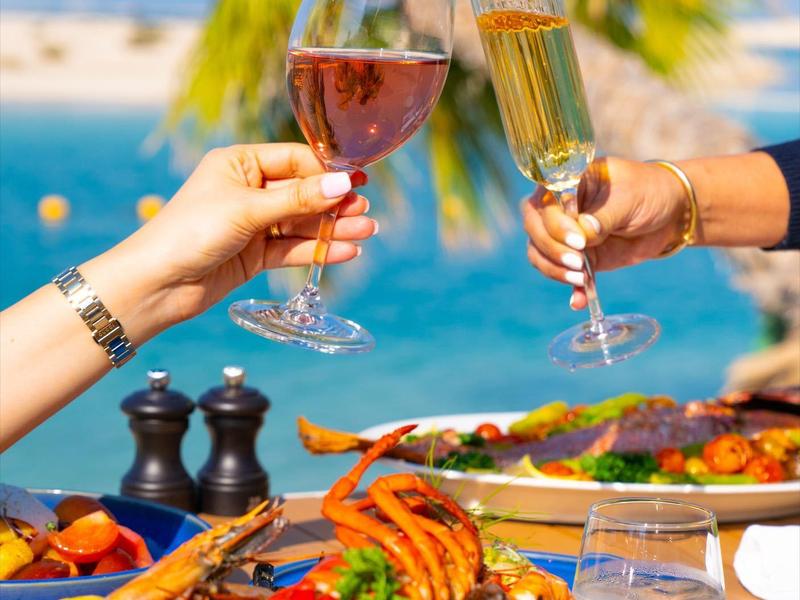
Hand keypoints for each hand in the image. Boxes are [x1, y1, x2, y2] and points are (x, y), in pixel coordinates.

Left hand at [84, 143, 376, 338]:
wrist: (158, 284)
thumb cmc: (191, 232)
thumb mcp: (248, 209)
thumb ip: (298, 199)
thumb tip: (344, 184)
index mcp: (240, 163)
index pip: (294, 161)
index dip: (326, 172)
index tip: (357, 181)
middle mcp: (249, 190)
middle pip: (303, 193)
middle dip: (334, 203)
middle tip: (365, 210)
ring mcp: (254, 224)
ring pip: (303, 224)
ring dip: (333, 229)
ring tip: (367, 231)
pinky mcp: (256, 255)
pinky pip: (294, 248)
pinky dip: (319, 250)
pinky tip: (346, 251)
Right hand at [521, 157, 686, 309]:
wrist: (670, 213)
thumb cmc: (649, 191)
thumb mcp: (630, 198)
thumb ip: (604, 215)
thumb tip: (583, 232)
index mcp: (568, 182)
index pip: (545, 203)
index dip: (555, 224)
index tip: (578, 240)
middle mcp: (559, 207)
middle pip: (535, 229)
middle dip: (552, 249)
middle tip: (578, 262)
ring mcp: (565, 233)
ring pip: (539, 253)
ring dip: (555, 270)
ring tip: (582, 279)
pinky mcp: (578, 257)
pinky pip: (562, 273)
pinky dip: (570, 289)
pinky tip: (578, 302)